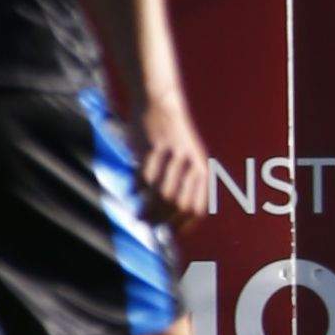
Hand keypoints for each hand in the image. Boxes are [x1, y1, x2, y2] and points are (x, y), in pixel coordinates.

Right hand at [134, 98, 215, 227]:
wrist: (159, 101)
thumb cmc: (172, 136)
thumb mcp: (188, 158)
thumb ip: (183, 183)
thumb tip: (169, 216)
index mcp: (201, 169)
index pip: (198, 208)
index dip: (184, 225)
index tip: (171, 233)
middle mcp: (190, 164)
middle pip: (178, 205)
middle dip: (163, 221)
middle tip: (150, 226)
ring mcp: (171, 157)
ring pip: (159, 195)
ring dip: (147, 210)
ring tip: (139, 216)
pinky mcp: (152, 149)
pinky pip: (143, 178)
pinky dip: (137, 189)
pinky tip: (132, 192)